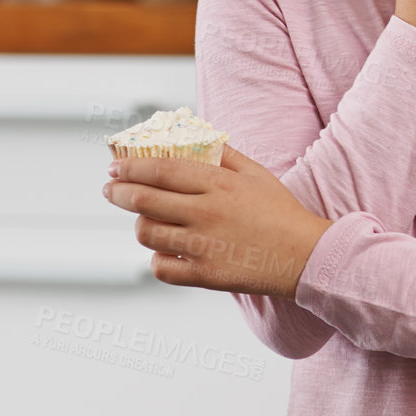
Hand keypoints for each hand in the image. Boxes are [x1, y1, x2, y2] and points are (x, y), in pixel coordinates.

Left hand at [102, 145, 331, 296]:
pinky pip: (161, 267)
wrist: (304, 255)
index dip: (130, 167)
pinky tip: (165, 251)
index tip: (115, 166)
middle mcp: (206, 213)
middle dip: (118, 192)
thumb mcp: (257, 174)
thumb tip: (199, 140)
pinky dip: (157, 258)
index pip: (160, 170)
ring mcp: (203, 246)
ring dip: (139, 224)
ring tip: (144, 220)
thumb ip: (226, 155)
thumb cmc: (281, 212)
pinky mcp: (204, 275)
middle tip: (111, 189)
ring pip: (147, 233)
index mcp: (219, 184)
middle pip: (143, 200)